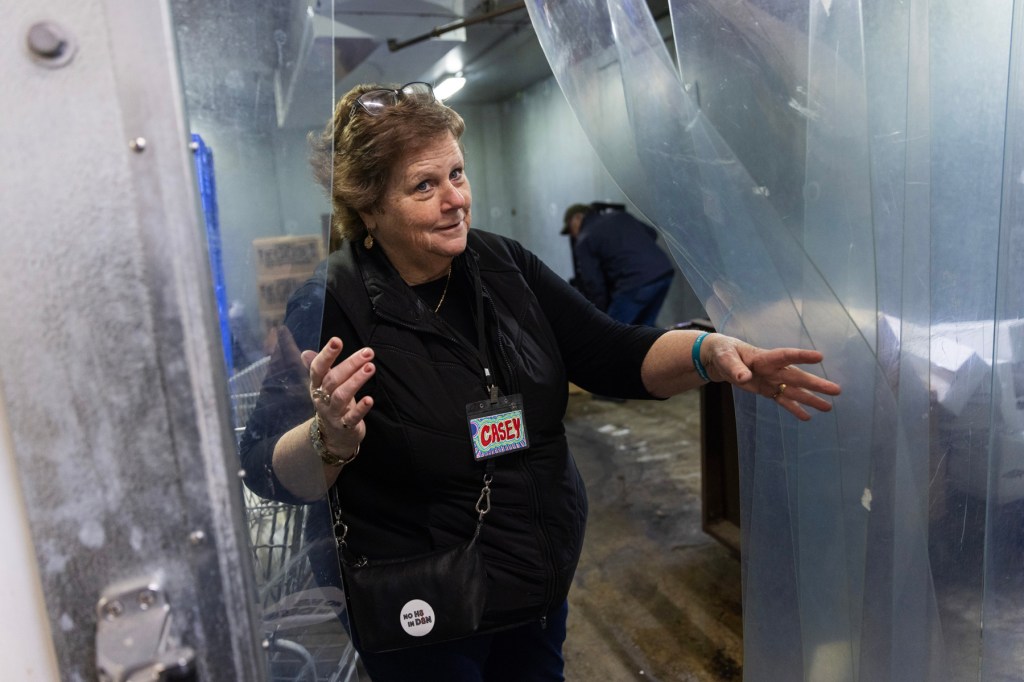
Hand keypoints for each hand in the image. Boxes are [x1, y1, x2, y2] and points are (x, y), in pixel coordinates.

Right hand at [303, 337, 375, 460]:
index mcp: (317, 385)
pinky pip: (352, 417)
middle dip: (350, 364)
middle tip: (368, 353)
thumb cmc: (332, 403)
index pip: (318, 368)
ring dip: (356, 381)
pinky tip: (370, 399)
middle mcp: (322, 398)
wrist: (332, 437)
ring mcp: (333, 413)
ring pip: (341, 396)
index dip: (326, 354)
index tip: (337, 340)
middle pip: (333, 379)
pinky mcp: (345, 426)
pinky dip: (361, 409)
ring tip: (370, 368)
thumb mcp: (324, 386)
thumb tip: (305, 352)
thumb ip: (319, 368)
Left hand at [702, 334, 840, 420]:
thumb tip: (744, 377)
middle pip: (797, 377)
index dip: (802, 356)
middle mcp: (773, 369)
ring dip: (811, 399)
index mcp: (764, 357)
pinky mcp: (767, 390)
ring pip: (794, 390)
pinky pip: (783, 400)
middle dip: (816, 384)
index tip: (820, 357)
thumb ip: (735, 368)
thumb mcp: (725, 358)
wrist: (721, 358)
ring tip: (829, 407)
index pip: (786, 355)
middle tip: (836, 390)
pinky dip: (794, 408)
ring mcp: (772, 380)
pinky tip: (807, 417)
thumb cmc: (724, 353)